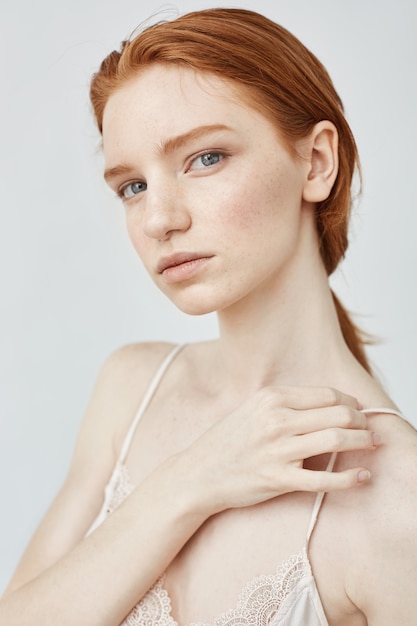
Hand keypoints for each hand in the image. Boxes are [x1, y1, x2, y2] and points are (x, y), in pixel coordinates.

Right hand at [177, 386, 377, 514]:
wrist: (198, 473)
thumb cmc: (227, 441)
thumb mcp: (253, 409)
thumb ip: (286, 404)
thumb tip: (329, 404)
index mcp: (271, 397)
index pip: (328, 394)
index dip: (351, 402)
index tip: (358, 411)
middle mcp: (276, 419)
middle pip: (338, 413)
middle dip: (362, 421)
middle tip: (369, 429)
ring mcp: (278, 450)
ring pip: (337, 440)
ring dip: (363, 442)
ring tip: (371, 445)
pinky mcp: (279, 479)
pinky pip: (324, 480)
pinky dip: (349, 478)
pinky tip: (362, 477)